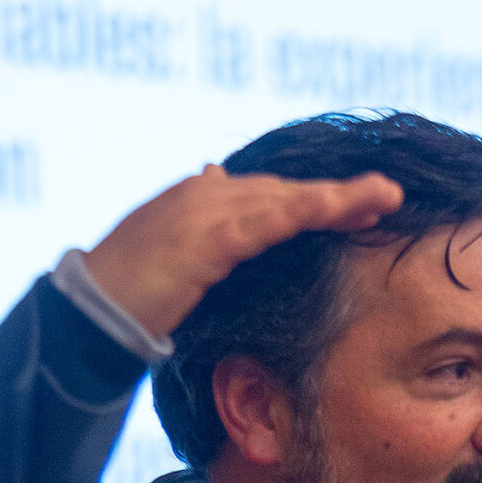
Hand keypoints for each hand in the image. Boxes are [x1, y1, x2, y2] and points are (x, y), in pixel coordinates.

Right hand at [84, 163, 403, 337]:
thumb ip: (201, 220)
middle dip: (339, 195)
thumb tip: (216, 174)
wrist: (92, 308)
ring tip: (384, 197)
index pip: (272, 194)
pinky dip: (305, 212)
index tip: (362, 204)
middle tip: (389, 195)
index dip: (317, 199)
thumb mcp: (172, 248)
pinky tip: (339, 208)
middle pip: (287, 191)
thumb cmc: (130, 290)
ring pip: (286, 200)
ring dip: (338, 198)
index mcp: (202, 200)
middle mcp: (207, 195)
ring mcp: (206, 212)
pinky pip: (266, 222)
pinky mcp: (206, 239)